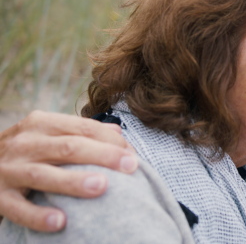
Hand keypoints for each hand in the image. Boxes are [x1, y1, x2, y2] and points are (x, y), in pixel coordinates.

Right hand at [0, 111, 137, 231]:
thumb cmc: (23, 152)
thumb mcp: (45, 134)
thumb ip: (78, 132)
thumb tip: (117, 131)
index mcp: (41, 123)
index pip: (84, 127)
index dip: (112, 140)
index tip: (133, 155)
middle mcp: (25, 142)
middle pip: (70, 147)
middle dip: (103, 155)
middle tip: (131, 166)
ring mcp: (9, 169)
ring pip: (44, 174)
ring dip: (74, 181)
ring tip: (102, 187)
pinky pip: (18, 208)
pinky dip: (38, 215)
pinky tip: (60, 222)